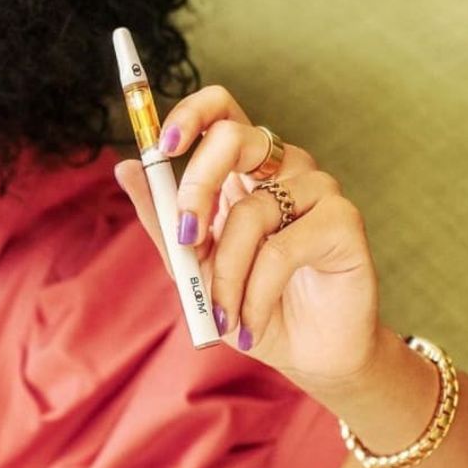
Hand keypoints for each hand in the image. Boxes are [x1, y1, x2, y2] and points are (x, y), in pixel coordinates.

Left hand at [114, 85, 385, 395]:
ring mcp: (317, 191)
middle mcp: (283, 169)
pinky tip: (251, 324)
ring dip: (225, 274)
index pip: (221, 110)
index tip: (163, 146)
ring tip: (223, 316)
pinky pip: (280, 250)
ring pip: (250, 211)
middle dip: (196, 187)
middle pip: (234, 136)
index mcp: (246, 169)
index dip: (190, 114)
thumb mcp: (192, 267)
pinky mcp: (343, 221)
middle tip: (187, 240)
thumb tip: (124, 167)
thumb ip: (164, 219)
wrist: (305, 357)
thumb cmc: (250, 307)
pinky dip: (255, 295)